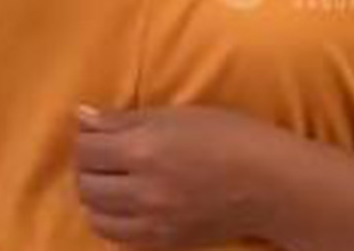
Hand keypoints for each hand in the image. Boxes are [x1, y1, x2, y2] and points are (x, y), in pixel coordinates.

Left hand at [74, 104, 285, 246]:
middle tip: (101, 154)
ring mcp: (154, 223)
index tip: (95, 131)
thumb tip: (81, 116)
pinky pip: (119, 237)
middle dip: (87, 166)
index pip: (86, 149)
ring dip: (96, 197)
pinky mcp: (166, 244)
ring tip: (111, 180)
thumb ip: (123, 119)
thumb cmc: (228, 136)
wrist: (271, 184)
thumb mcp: (175, 115)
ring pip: (96, 216)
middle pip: (86, 184)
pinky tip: (127, 204)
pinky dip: (113, 221)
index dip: (85, 137)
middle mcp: (144, 191)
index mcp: (144, 150)